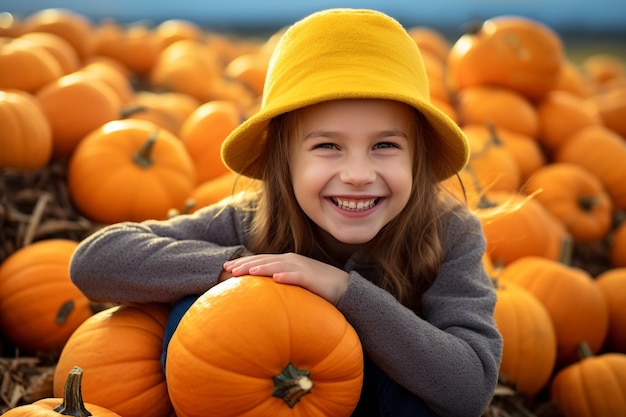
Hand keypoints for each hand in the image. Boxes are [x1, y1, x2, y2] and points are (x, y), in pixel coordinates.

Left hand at [223, 253, 349, 304]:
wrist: (343, 287)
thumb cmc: (316, 286)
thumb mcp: (293, 281)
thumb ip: (278, 282)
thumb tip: (258, 291)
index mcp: (285, 261)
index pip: (260, 260)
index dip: (244, 262)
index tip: (227, 267)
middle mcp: (291, 261)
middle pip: (264, 261)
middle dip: (246, 264)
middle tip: (228, 269)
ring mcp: (302, 268)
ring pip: (278, 266)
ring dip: (262, 268)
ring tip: (246, 272)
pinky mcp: (313, 278)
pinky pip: (298, 276)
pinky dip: (287, 276)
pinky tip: (276, 279)